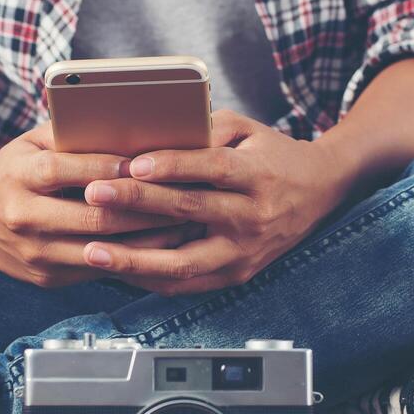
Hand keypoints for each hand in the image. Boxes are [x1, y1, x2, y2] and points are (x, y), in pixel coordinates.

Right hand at [0, 123, 192, 287]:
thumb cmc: (10, 168)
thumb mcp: (30, 144)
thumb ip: (71, 135)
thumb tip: (127, 126)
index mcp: (16, 177)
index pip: (64, 171)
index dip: (105, 167)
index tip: (143, 161)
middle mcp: (22, 218)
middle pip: (92, 218)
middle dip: (143, 210)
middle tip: (183, 197)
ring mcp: (33, 255)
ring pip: (101, 250)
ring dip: (148, 240)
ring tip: (184, 223)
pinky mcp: (44, 278)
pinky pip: (97, 270)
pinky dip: (132, 258)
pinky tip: (161, 247)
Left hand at [79, 110, 351, 294]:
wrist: (319, 193)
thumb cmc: (271, 155)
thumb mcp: (247, 130)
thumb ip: (205, 129)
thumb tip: (153, 131)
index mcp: (259, 175)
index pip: (212, 169)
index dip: (172, 166)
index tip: (132, 164)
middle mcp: (254, 217)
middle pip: (191, 211)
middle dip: (138, 204)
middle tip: (94, 195)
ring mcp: (245, 252)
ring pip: (185, 262)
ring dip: (135, 259)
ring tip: (93, 252)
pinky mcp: (236, 275)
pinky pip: (186, 284)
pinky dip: (148, 278)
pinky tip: (115, 270)